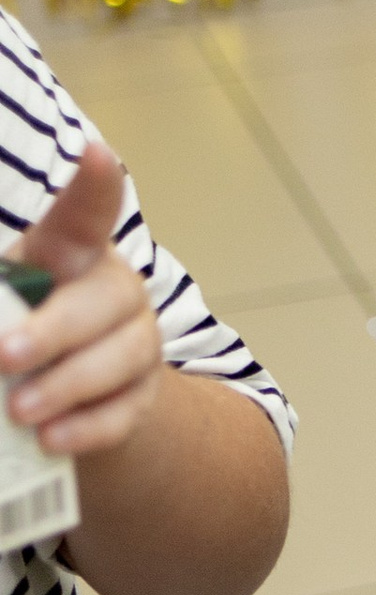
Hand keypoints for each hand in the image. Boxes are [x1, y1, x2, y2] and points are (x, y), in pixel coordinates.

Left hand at [0, 143, 163, 458]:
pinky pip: (125, 411)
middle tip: (3, 356)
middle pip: (103, 300)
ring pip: (121, 357)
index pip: (88, 212)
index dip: (95, 185)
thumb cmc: (17, 328)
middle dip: (53, 330)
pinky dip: (87, 427)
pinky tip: (51, 439)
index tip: (97, 155)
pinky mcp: (142, 397)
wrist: (60, 396)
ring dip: (65, 385)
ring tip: (19, 411)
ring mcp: (137, 343)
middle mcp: (113, 289)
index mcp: (70, 254)